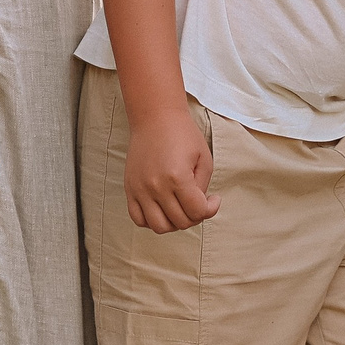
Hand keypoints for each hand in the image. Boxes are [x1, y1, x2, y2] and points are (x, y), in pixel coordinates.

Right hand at [124, 108, 219, 232]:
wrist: (155, 117)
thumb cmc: (182, 134)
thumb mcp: (204, 158)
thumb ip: (203, 187)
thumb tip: (199, 208)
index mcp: (178, 177)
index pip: (197, 212)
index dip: (211, 209)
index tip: (213, 199)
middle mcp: (157, 187)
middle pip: (180, 222)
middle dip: (195, 217)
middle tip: (198, 203)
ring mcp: (140, 189)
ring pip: (159, 227)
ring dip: (174, 223)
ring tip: (180, 209)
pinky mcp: (130, 189)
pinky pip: (138, 219)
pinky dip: (152, 221)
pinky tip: (162, 209)